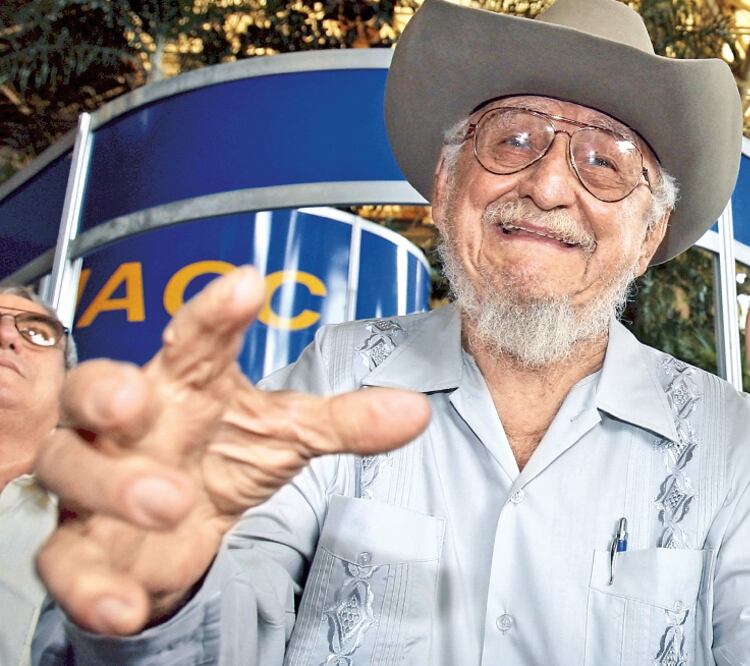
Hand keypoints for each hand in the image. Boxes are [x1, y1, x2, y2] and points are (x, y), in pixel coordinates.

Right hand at [33, 268, 430, 635]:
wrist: (177, 525)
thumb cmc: (223, 454)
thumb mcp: (287, 434)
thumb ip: (345, 421)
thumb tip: (415, 410)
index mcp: (184, 385)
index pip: (194, 339)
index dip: (214, 312)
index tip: (247, 285)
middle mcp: (129, 425)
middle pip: (95, 391)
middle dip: (107, 391)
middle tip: (137, 400)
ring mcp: (98, 482)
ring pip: (73, 470)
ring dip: (115, 485)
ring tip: (170, 503)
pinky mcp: (85, 545)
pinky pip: (68, 561)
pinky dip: (92, 584)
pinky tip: (125, 602)